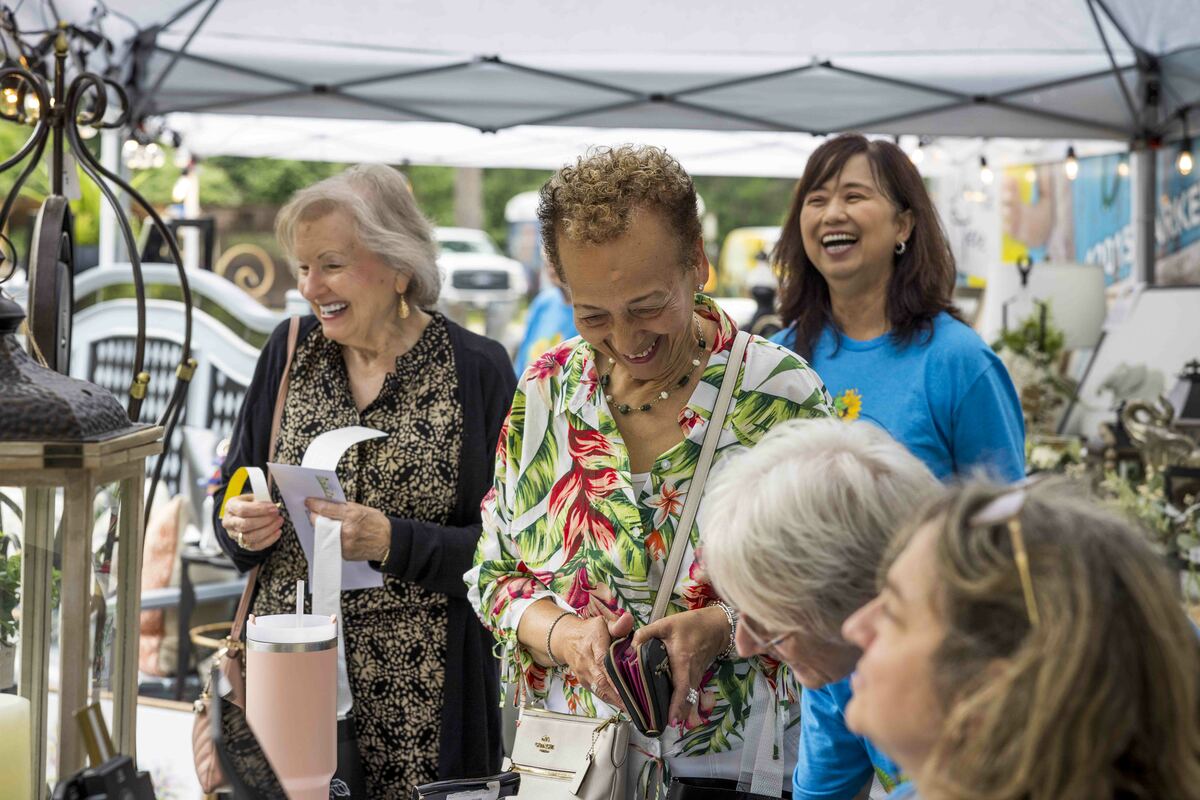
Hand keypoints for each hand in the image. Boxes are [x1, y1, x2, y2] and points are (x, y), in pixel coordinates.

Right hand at [222, 493, 282, 551]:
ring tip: (279, 522)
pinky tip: (277, 532)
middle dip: (265, 520)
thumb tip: (273, 504)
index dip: (260, 510)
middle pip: (245, 525)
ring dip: (268, 530)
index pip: (243, 510)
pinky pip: (255, 546)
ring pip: (250, 537)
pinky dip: (269, 540)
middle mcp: (229, 522)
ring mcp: (234, 535)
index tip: (274, 508)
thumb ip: (261, 498)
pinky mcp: (242, 544)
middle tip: (277, 515)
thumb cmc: (250, 504)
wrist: (244, 514)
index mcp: (230, 506)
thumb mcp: (253, 497)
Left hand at [304, 498, 390, 561]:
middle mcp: (346, 530)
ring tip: (327, 524)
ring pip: (323, 535)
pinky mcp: (344, 554)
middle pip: (320, 523)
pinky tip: (336, 535)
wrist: (388, 542)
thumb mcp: (362, 509)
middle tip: (316, 514)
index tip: (309, 502)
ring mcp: (344, 544)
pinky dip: (330, 539)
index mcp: (352, 515)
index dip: (315, 505)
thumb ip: (344, 508)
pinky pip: (331, 544)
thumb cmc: (377, 523)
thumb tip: (328, 505)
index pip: (326, 509)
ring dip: (322, 529)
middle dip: (317, 517)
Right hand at [555, 612, 633, 709]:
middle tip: (634, 703)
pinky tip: (622, 705)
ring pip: (599, 690)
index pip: (603, 661)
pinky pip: (597, 693)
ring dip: (614, 700)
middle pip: (601, 681)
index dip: (614, 675)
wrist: (566, 639)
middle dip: (617, 694)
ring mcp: (584, 673)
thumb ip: (617, 624)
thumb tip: (629, 619)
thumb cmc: (589, 631)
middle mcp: (586, 661)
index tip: (626, 685)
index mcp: (593, 644)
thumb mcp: (602, 622)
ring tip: (631, 708)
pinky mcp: (584, 682)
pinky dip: (609, 700)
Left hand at [633, 606, 728, 725]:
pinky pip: (693, 697)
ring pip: (691, 701)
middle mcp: (692, 674)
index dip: (677, 705)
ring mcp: (696, 678)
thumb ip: (645, 634)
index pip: (682, 687)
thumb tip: (629, 648)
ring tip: (670, 725)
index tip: (671, 721)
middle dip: (678, 716)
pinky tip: (680, 717)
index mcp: (683, 661)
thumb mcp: (666, 624)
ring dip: (683, 714)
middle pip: (688, 701)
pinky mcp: (697, 679)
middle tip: (664, 727)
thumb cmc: (691, 625)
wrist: (715, 627)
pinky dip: (687, 707)